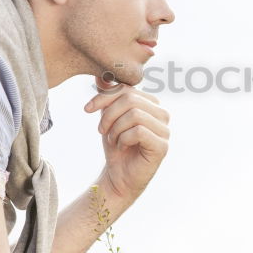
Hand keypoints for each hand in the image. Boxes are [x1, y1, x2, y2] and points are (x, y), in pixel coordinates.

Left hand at [84, 76, 169, 207]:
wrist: (118, 176)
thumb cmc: (116, 145)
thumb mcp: (109, 117)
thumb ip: (109, 96)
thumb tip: (100, 76)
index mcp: (151, 104)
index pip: (127, 89)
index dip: (104, 97)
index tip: (87, 109)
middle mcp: (162, 114)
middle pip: (131, 100)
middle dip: (109, 115)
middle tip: (101, 130)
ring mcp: (165, 131)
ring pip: (134, 115)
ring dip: (115, 129)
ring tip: (112, 139)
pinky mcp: (162, 147)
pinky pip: (138, 132)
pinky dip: (123, 139)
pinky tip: (121, 147)